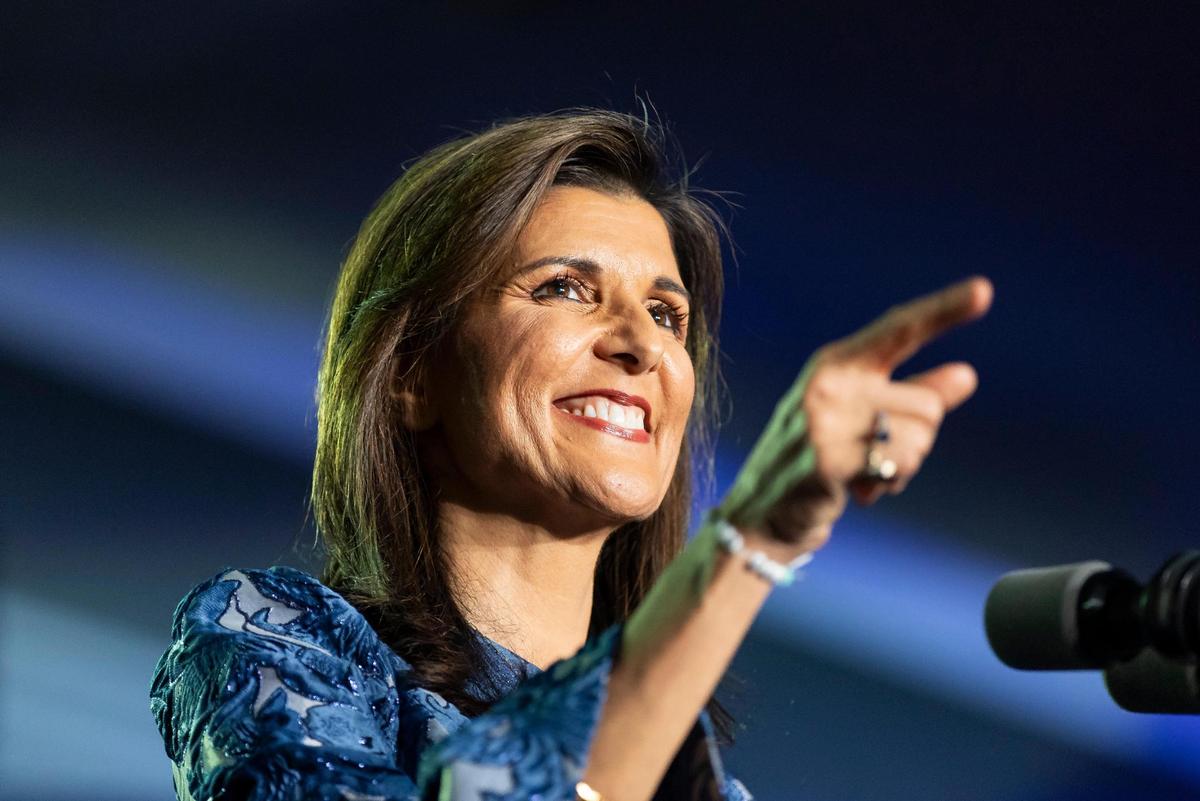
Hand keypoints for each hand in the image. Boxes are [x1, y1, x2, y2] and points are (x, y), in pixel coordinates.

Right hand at [717, 276, 992, 556]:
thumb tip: (967, 375)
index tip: (984, 290)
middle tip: (870, 457)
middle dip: (915, 441)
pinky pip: (895, 469)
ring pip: (917, 441)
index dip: (944, 310)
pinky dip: (886, 485)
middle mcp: (829, 383)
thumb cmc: (819, 461)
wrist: (762, 513)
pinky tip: (855, 491)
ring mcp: (825, 421)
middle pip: (927, 405)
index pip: (899, 330)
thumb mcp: (864, 419)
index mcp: (836, 363)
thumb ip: (914, 396)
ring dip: (901, 468)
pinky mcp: (827, 460)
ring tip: (859, 474)